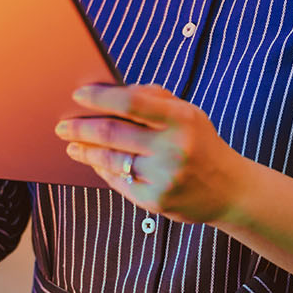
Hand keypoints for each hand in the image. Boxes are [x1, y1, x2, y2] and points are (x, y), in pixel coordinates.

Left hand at [57, 83, 245, 223]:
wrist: (230, 190)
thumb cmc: (200, 143)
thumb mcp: (188, 113)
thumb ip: (153, 98)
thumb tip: (110, 91)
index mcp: (181, 119)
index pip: (131, 103)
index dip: (99, 98)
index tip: (77, 95)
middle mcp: (173, 148)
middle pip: (112, 133)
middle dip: (80, 128)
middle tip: (62, 125)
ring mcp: (163, 177)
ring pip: (110, 160)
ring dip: (84, 151)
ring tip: (72, 144)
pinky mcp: (155, 201)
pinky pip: (118, 182)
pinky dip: (101, 170)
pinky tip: (93, 162)